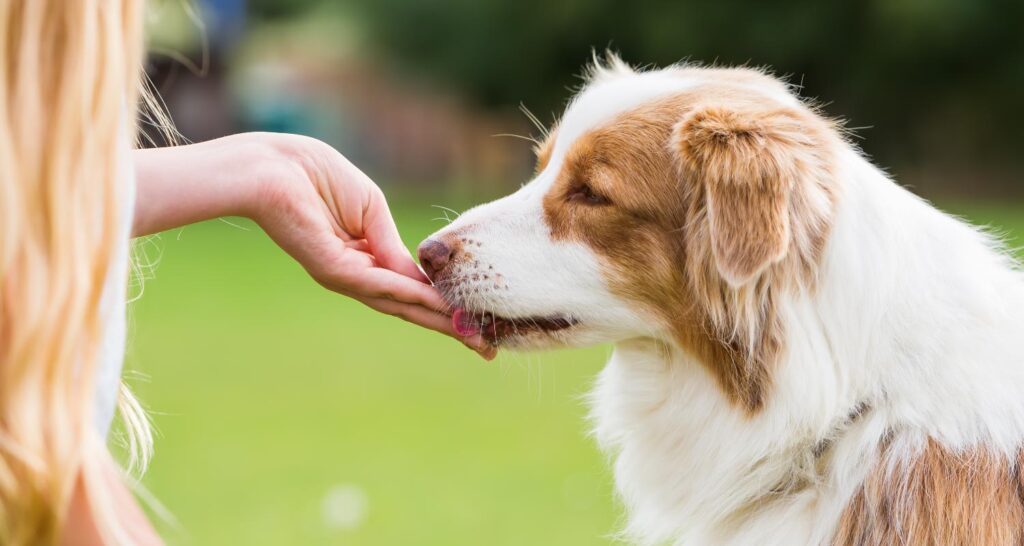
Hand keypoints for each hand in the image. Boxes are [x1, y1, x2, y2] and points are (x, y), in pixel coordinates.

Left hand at [252, 134, 495, 357]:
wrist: (275, 167)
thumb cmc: (317, 176)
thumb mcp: (371, 210)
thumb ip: (393, 245)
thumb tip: (420, 277)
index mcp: (364, 259)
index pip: (410, 290)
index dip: (443, 305)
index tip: (476, 321)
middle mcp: (355, 275)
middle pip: (408, 308)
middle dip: (448, 326)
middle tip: (485, 350)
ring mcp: (344, 276)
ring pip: (398, 304)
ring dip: (438, 319)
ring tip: (471, 335)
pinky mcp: (333, 270)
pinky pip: (380, 285)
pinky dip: (410, 295)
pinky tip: (437, 304)